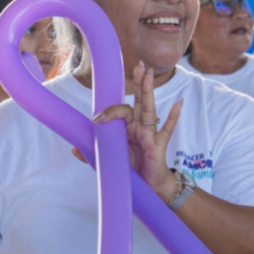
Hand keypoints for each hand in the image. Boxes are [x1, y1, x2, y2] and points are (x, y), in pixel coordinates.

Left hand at [91, 61, 182, 201]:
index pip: (120, 111)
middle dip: (138, 83)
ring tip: (149, 74)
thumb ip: (92, 154)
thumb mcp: (108, 160)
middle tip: (139, 65)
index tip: (96, 120)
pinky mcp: (159, 145)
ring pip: (149, 109)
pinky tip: (179, 103)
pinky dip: (173, 116)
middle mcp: (139, 127)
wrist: (148, 188)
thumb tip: (74, 150)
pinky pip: (167, 129)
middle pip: (138, 101)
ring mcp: (150, 134)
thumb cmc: (131, 171)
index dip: (108, 112)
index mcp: (127, 128)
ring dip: (149, 91)